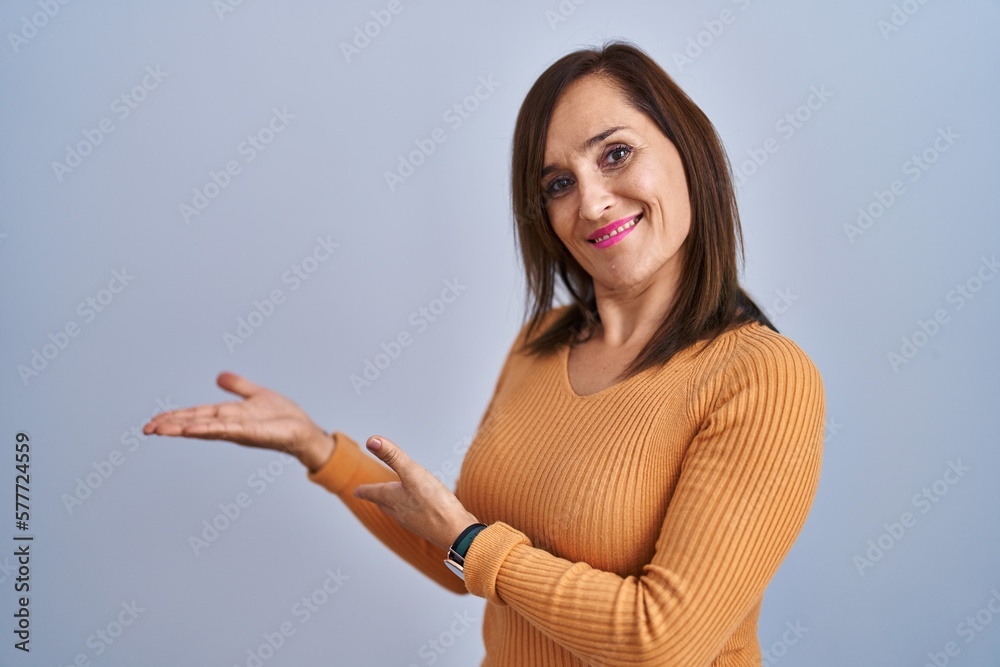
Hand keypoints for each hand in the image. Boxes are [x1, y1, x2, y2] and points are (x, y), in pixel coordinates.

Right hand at [142, 372, 333, 471]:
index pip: (195, 416)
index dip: (175, 417)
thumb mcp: (256, 395)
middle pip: (194, 424)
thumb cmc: (283, 417)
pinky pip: (225, 430)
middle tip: (146, 429)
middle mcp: (228, 425)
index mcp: (227, 416)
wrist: (304, 429)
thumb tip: (219, 376)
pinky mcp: (250, 433)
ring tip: (161, 430)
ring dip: (183, 429)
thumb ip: (238, 386)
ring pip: (204, 429)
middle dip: (171, 426)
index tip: (153, 421)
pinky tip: (191, 430)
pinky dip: (208, 429)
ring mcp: (238, 431)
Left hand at [353, 435, 478, 550]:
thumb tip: (371, 440)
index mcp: (393, 498)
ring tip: (393, 501)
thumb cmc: (434, 503)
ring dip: (392, 505)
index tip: (356, 491)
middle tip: (371, 495)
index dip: (364, 490)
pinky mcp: (430, 526)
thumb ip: (393, 456)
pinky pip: (414, 517)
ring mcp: (414, 521)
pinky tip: (421, 508)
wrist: (456, 532)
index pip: (374, 493)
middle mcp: (400, 512)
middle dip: (377, 498)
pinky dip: (411, 510)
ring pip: (398, 511)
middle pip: (384, 504)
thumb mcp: (413, 473)